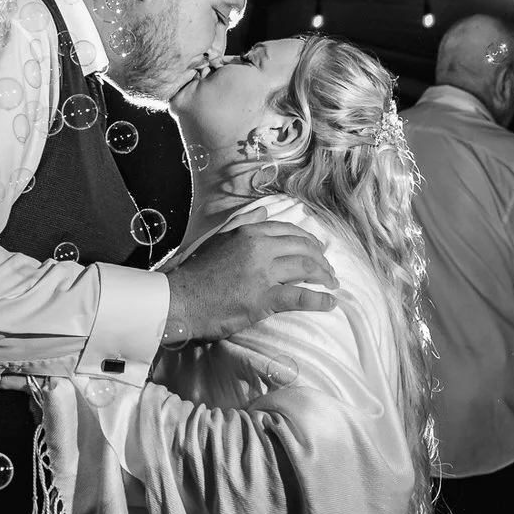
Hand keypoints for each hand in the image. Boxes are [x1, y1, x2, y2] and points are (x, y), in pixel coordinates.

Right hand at [164, 220, 337, 344]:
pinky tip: (329, 303)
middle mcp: (259, 248)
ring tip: (331, 285)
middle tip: (328, 271)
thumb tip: (264, 211)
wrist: (181, 299)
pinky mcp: (264, 298)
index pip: (289, 231)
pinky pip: (300, 296)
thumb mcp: (218, 239)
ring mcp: (263, 273)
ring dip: (324, 276)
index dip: (308, 241)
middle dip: (321, 259)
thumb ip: (242, 223)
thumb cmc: (197, 272)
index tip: (316, 252)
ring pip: (306, 268)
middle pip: (303, 248)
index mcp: (249, 233)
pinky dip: (319, 300)